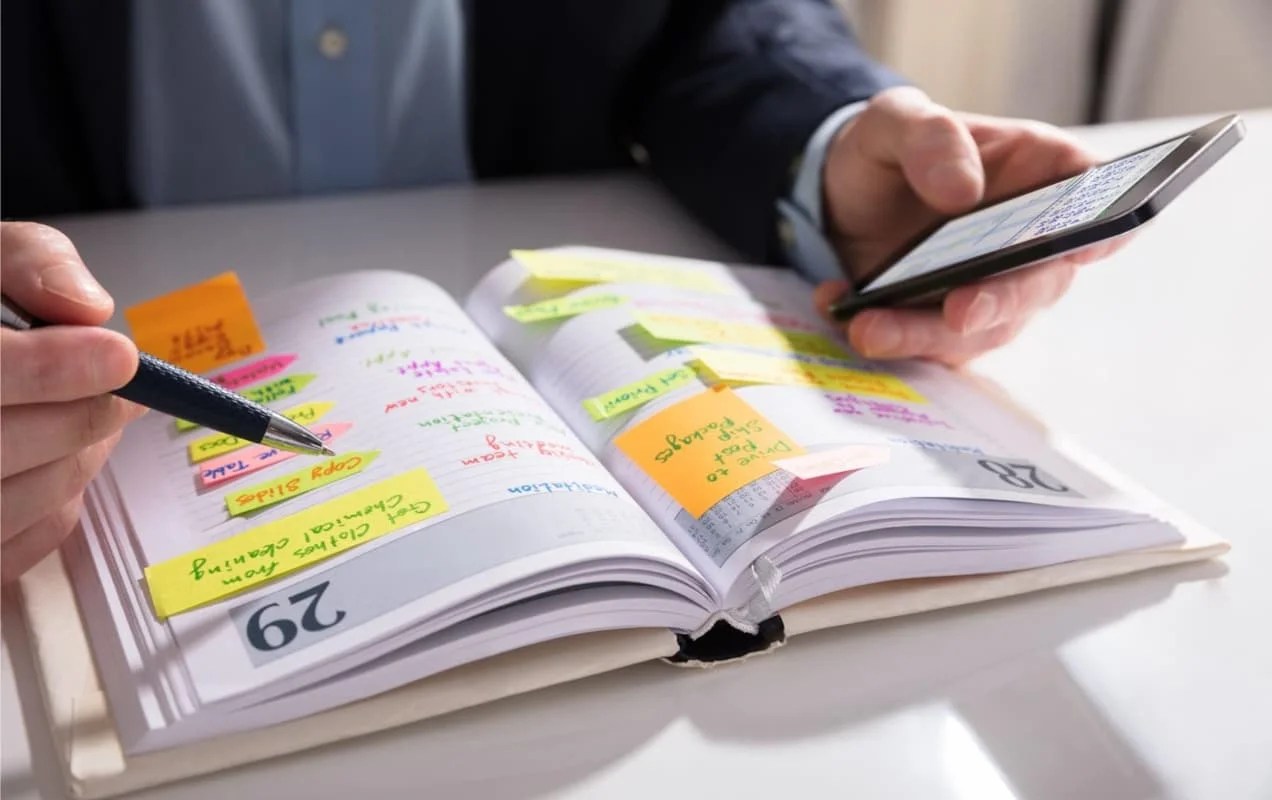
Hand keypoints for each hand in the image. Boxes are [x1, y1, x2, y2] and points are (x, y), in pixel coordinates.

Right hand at [1, 222, 143, 582]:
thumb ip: (27, 262)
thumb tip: (86, 308)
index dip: (47, 369)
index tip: (119, 356)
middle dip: (79, 415)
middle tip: (124, 389)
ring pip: (17, 501)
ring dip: (78, 456)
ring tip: (94, 414)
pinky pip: (20, 544)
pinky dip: (56, 499)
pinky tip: (55, 458)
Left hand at [813, 87, 1122, 364]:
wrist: (837, 196)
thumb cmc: (889, 150)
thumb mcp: (895, 121)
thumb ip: (931, 138)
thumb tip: (964, 191)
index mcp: (1041, 173)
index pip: (1097, 200)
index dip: (1107, 228)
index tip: (1085, 247)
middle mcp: (1030, 241)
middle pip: (1039, 283)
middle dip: (998, 302)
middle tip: (959, 312)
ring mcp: (991, 290)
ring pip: (979, 330)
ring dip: (923, 335)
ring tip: (867, 325)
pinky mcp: (945, 326)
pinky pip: (928, 348)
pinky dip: (886, 338)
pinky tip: (842, 313)